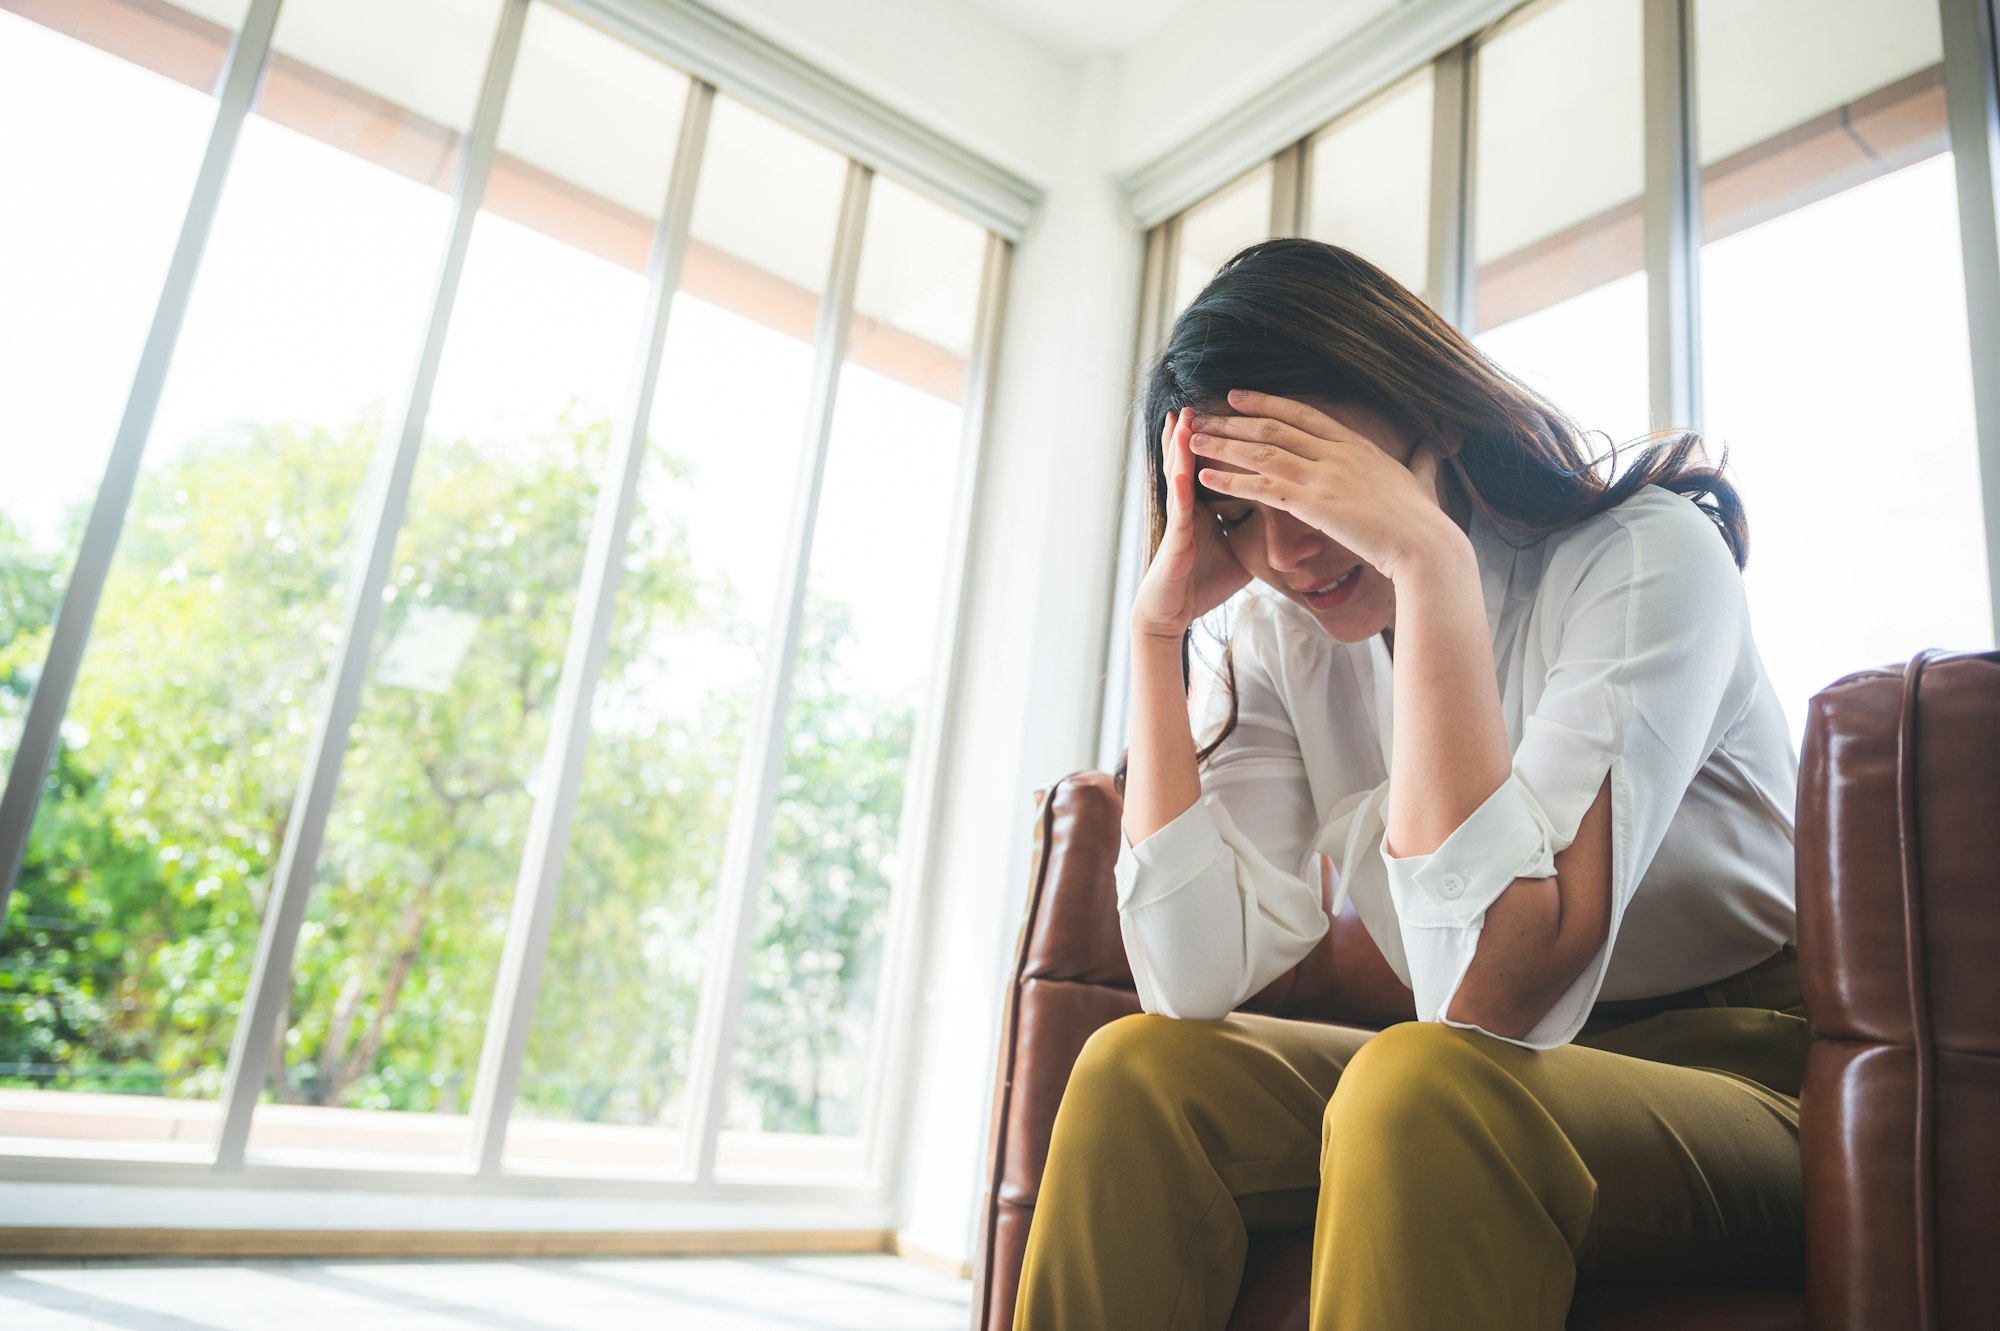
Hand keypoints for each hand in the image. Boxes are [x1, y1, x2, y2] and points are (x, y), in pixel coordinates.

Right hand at [1131, 406, 1252, 641]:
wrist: (1174, 612)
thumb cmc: (1204, 582)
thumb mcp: (1244, 552)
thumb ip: (1265, 532)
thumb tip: (1302, 525)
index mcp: (1207, 503)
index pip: (1219, 462)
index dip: (1228, 437)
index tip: (1238, 410)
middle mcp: (1189, 505)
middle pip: (1195, 458)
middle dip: (1202, 429)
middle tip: (1205, 399)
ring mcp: (1178, 518)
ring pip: (1180, 472)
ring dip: (1181, 444)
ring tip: (1184, 417)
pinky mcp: (1174, 537)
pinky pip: (1178, 506)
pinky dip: (1181, 482)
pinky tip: (1184, 464)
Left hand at [1187, 389, 1460, 580]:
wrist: (1427, 547)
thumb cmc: (1425, 521)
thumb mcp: (1423, 480)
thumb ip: (1422, 459)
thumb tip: (1433, 447)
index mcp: (1357, 443)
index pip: (1302, 414)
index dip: (1266, 403)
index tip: (1236, 396)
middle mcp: (1337, 452)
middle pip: (1273, 428)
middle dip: (1232, 421)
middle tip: (1200, 416)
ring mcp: (1325, 475)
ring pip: (1262, 452)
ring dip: (1224, 445)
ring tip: (1193, 441)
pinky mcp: (1314, 503)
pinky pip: (1262, 488)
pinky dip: (1232, 481)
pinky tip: (1206, 478)